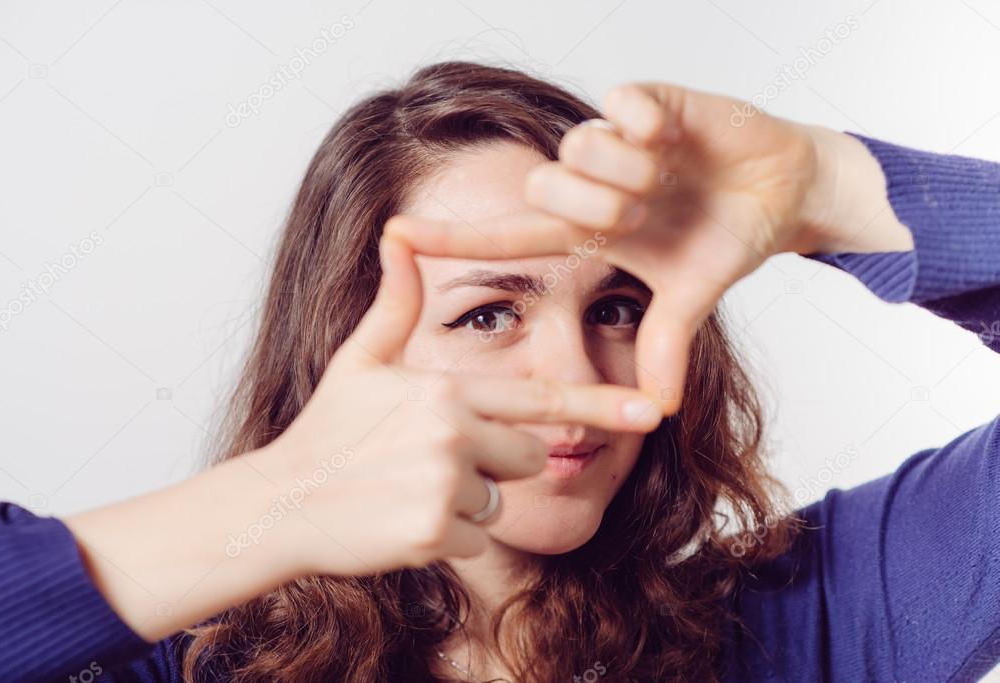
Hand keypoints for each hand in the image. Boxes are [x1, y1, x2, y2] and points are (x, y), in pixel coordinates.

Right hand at [252, 234, 660, 576]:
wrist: (281, 503)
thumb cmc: (325, 429)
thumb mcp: (360, 360)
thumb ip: (396, 302)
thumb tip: (398, 235)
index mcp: (447, 388)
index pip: (541, 400)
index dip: (599, 405)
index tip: (651, 411)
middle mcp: (454, 433)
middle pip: (527, 455)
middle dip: (494, 462)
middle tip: (429, 460)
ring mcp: (444, 485)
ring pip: (501, 502)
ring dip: (467, 502)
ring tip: (409, 486)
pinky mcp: (433, 535)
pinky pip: (477, 540)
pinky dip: (447, 538)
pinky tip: (402, 520)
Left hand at [385, 83, 911, 413]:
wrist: (783, 189)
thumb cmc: (725, 237)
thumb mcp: (690, 296)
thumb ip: (664, 344)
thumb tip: (657, 412)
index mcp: (588, 231)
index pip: (509, 238)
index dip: (453, 239)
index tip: (394, 236)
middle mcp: (589, 183)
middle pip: (544, 187)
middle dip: (601, 206)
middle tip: (646, 211)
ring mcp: (614, 140)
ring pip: (580, 146)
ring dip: (632, 172)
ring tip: (668, 173)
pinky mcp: (645, 99)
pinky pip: (620, 105)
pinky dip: (650, 125)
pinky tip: (673, 137)